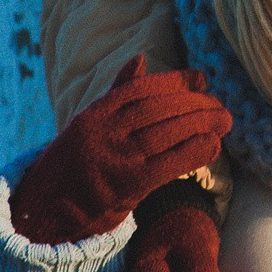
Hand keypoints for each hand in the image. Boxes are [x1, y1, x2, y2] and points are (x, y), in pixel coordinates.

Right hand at [9, 54, 231, 243]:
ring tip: (224, 120)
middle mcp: (103, 132)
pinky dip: (194, 151)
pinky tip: (213, 145)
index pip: (140, 89)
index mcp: (94, 115)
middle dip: (194, 103)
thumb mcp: (90, 125)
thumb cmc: (76, 165)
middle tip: (220, 103)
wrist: (47, 212)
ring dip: (201, 124)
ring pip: (165, 133)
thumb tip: (141, 58)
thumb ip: (118, 93)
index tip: (201, 77)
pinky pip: (168, 163)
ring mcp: (114, 158)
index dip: (174, 81)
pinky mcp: (127, 185)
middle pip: (157, 109)